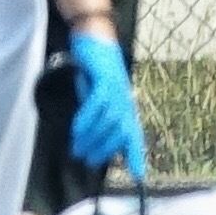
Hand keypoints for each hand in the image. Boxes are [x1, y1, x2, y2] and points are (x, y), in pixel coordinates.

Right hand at [63, 27, 144, 178]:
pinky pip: (99, 103)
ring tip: (78, 147)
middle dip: (105, 150)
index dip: (137, 157)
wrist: (95, 36)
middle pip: (122, 132)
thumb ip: (99, 116)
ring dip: (93, 137)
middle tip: (87, 160)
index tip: (138, 178)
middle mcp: (125, 100)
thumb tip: (90, 141)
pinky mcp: (106, 78)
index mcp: (125, 107)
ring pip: (110, 120)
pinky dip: (88, 118)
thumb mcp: (98, 97)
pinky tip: (77, 129)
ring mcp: (117, 89)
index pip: (134, 136)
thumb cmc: (95, 70)